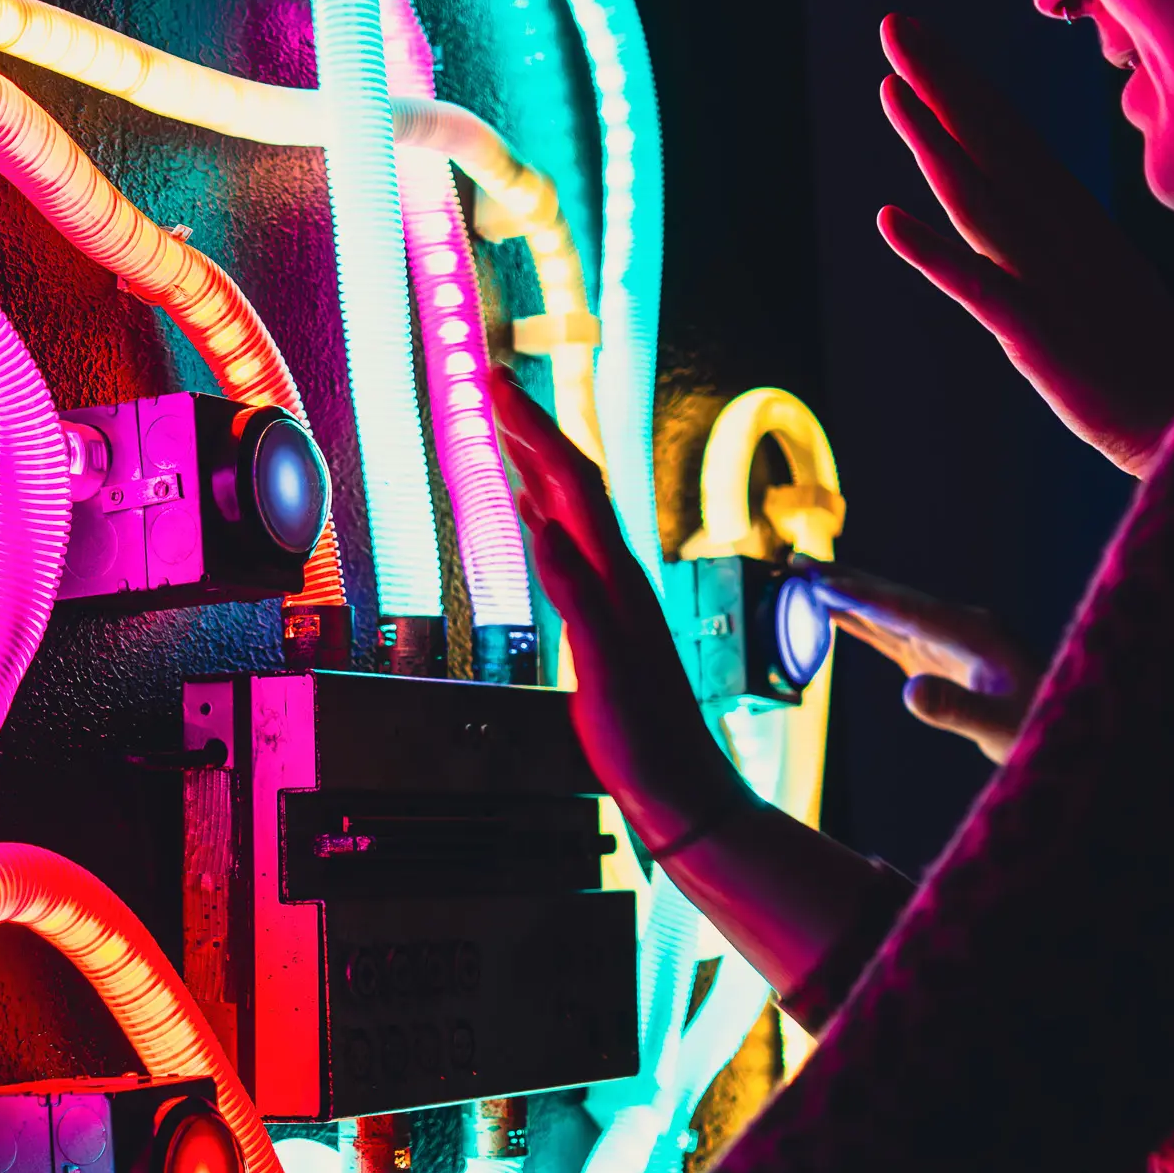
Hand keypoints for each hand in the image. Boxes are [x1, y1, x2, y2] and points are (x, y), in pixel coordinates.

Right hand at [490, 366, 737, 849]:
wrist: (682, 787)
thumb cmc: (644, 740)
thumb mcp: (605, 670)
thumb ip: (577, 598)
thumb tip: (546, 528)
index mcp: (615, 578)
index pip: (572, 483)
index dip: (534, 429)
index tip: (497, 384)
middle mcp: (618, 576)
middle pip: (574, 482)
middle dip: (532, 428)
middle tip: (491, 385)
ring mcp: (613, 595)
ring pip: (571, 509)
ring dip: (536, 462)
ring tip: (504, 429)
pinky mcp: (606, 618)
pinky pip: (569, 546)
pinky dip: (544, 513)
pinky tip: (531, 511)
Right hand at [806, 560, 1039, 762]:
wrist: (1069, 726)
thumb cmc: (1040, 727)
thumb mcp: (1002, 728)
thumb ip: (958, 710)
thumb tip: (910, 692)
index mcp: (974, 632)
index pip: (908, 610)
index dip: (863, 598)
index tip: (823, 584)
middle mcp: (958, 625)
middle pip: (892, 597)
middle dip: (844, 580)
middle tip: (797, 563)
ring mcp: (948, 638)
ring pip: (887, 609)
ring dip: (845, 593)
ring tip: (802, 576)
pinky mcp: (940, 656)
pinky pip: (892, 631)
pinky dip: (860, 619)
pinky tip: (833, 611)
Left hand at [878, 13, 1173, 473]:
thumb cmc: (1169, 377)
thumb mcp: (1111, 301)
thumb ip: (1072, 261)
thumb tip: (1032, 238)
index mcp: (1082, 229)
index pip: (1016, 144)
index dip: (967, 91)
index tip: (925, 44)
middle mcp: (1067, 241)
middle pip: (996, 148)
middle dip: (944, 84)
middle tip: (895, 24)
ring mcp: (1054, 284)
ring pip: (982, 199)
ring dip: (934, 141)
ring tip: (889, 88)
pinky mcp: (1042, 337)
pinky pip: (980, 286)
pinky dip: (935, 252)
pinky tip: (888, 219)